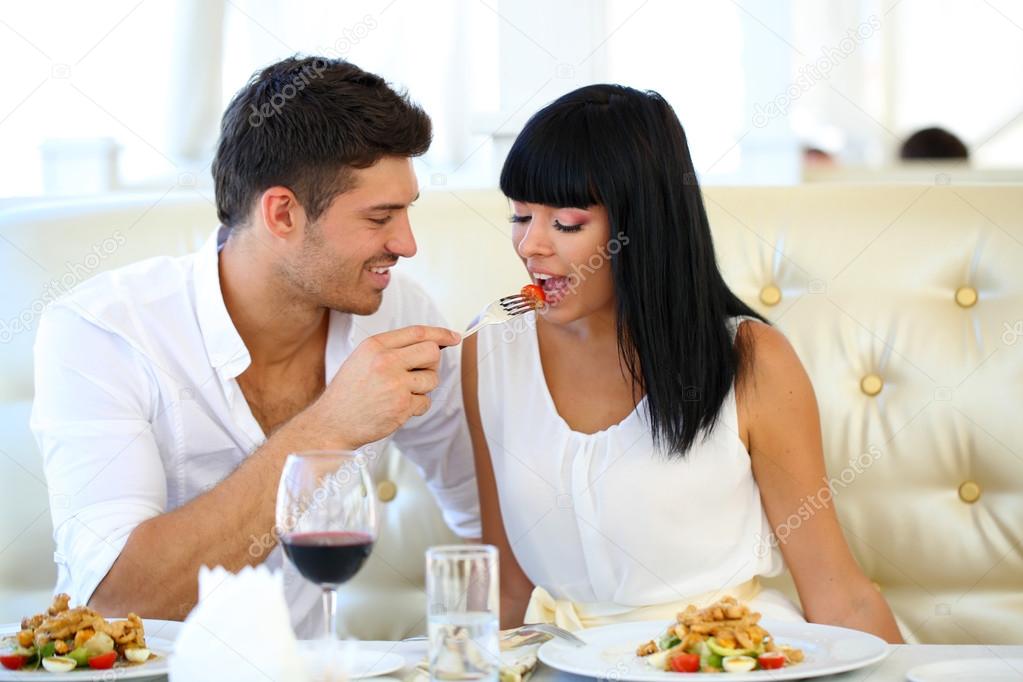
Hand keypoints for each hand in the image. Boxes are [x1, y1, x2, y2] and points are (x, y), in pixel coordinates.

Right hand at [310, 325, 460, 447]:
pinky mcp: (401, 406)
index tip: (454, 337)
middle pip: (432, 353)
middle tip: (418, 374)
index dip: (440, 334)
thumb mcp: (362, 358)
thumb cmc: (348, 392)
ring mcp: (395, 384)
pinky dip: (417, 406)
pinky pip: (426, 402)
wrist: (331, 423)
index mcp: (375, 345)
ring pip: (432, 379)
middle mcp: (385, 361)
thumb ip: (392, 348)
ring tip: (401, 393)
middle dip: (432, 364)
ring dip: (423, 388)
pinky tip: (398, 407)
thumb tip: (431, 344)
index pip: (418, 332)